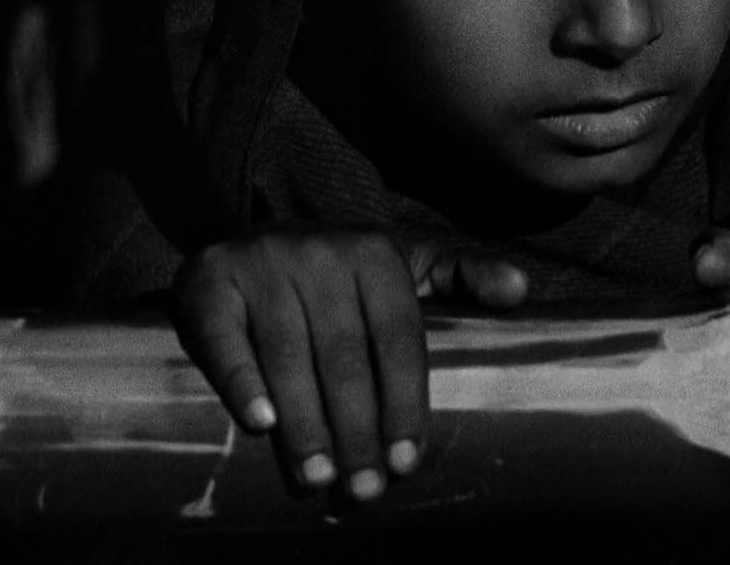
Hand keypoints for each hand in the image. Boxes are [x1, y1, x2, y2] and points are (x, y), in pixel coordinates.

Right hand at [173, 226, 527, 501]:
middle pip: (344, 356)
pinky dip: (242, 383)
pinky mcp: (209, 277)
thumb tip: (520, 291)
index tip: (407, 461)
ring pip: (287, 355)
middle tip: (363, 488)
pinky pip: (223, 337)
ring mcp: (262, 260)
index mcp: (376, 251)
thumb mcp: (409, 266)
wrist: (256, 241)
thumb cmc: (346, 276)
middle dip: (356, 430)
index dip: (405, 403)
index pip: (398, 337)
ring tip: (317, 479)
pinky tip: (258, 425)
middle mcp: (320, 248)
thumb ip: (465, 276)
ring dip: (304, 425)